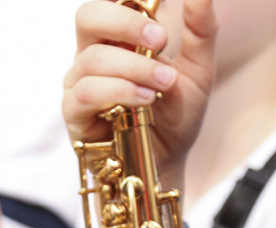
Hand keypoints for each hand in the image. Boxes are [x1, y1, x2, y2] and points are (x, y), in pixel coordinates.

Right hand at [64, 0, 215, 186]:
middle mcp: (94, 54)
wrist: (168, 163)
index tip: (154, 2)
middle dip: (125, 21)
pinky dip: (119, 91)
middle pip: (87, 15)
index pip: (108, 2)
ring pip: (92, 58)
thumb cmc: (175, 117)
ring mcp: (80, 83)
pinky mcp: (74, 113)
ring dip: (133, 67)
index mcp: (119, 37)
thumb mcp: (199, 72)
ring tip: (164, 82)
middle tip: (160, 37)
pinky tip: (145, 99)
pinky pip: (86, 92)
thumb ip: (201, 31)